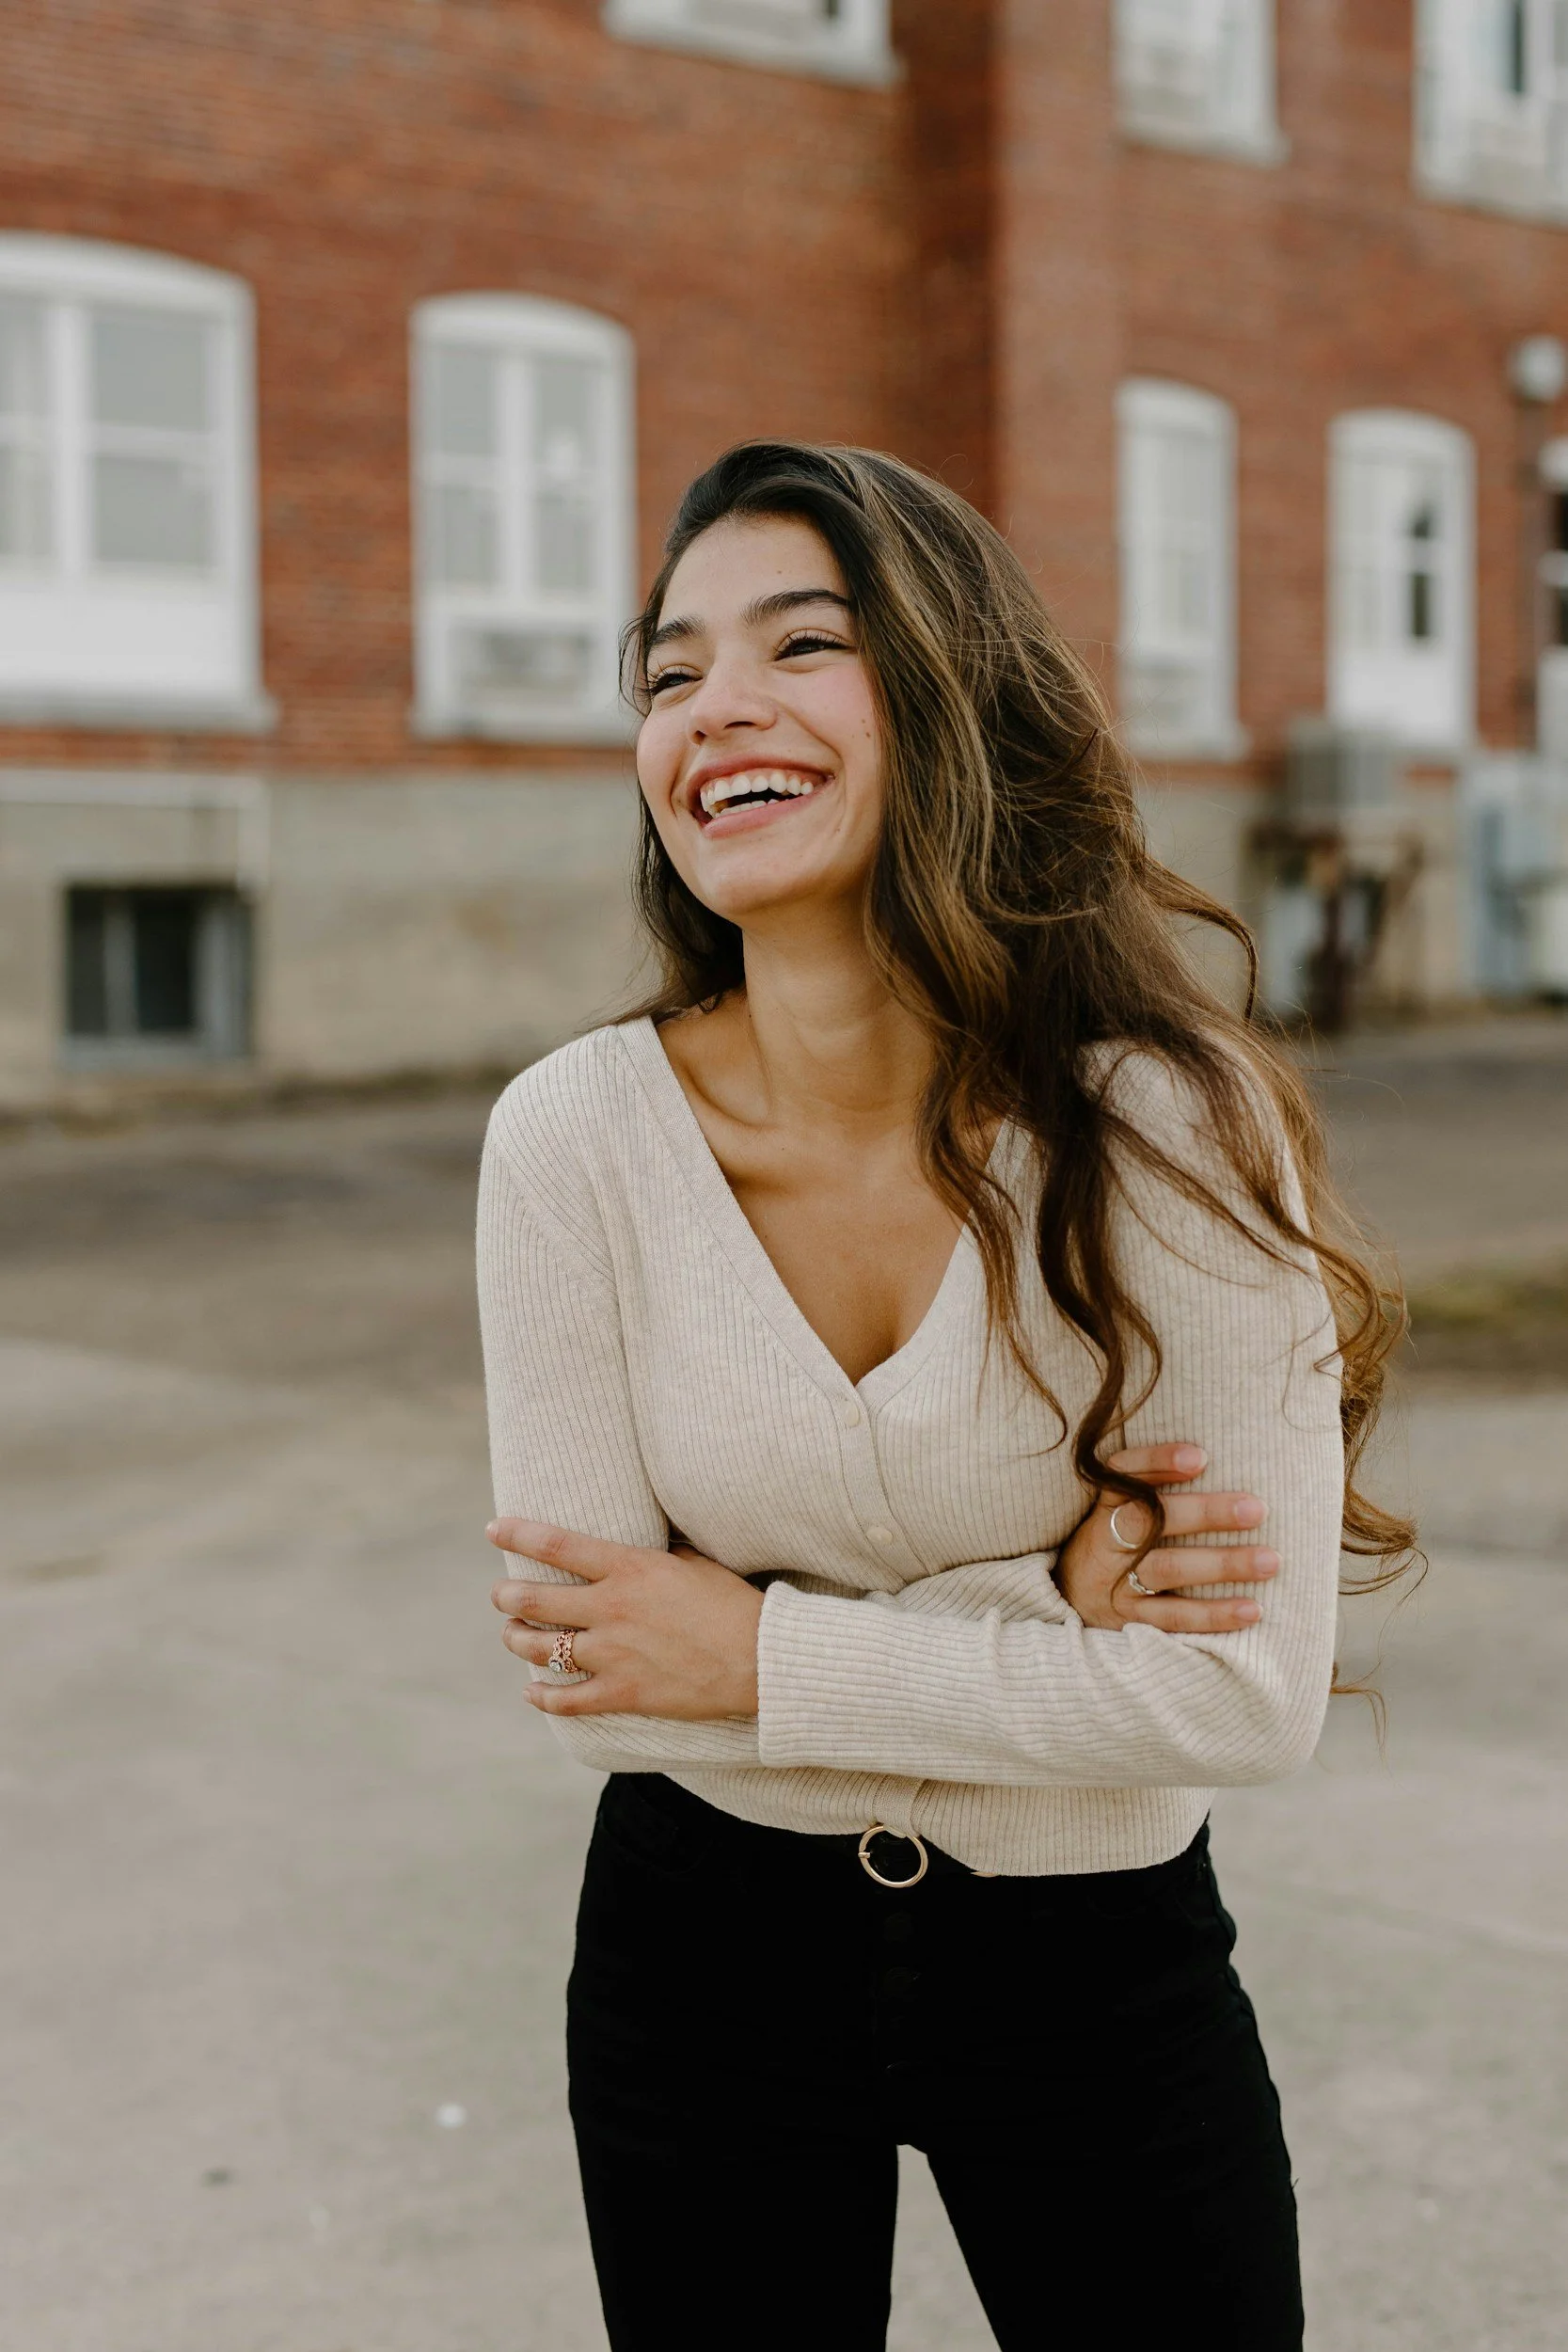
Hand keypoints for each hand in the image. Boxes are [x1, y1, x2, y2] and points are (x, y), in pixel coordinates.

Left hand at [488, 1520, 763, 1719]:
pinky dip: (542, 1696)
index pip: (556, 1546)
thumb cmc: (733, 1604)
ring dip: (516, 1640)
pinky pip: (566, 1699)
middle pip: (535, 1600)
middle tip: (501, 1595)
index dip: (518, 1535)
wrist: (760, 1660)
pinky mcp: (623, 1693)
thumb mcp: (694, 1562)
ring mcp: (613, 1654)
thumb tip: (640, 1541)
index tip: (493, 1530)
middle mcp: (611, 1609)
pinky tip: (532, 1691)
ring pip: (540, 1649)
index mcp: (629, 1569)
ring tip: (512, 1635)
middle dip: (507, 1597)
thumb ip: (654, 1554)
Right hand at [1056, 1444, 1276, 1633]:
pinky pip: (1174, 1617)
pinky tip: (1252, 1609)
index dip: (1157, 1462)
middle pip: (1150, 1522)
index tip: (1200, 1458)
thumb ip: (1148, 1489)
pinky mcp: (1129, 1621)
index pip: (1122, 1476)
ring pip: (1167, 1569)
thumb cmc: (1107, 1548)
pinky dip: (1213, 1615)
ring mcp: (1115, 1584)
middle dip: (1205, 1513)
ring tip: (1269, 1560)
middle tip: (1256, 1509)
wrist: (1066, 1604)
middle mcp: (1102, 1544)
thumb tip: (1211, 1460)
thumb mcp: (1112, 1513)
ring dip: (1221, 1564)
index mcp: (1100, 1508)